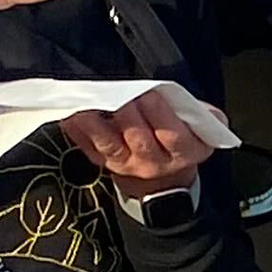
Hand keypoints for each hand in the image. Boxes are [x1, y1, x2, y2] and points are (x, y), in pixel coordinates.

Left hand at [60, 97, 219, 198]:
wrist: (163, 180)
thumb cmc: (181, 141)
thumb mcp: (201, 130)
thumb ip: (200, 114)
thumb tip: (188, 100)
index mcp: (183, 153)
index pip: (172, 135)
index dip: (160, 114)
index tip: (149, 93)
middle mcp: (153, 162)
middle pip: (138, 139)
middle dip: (127, 113)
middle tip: (118, 91)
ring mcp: (125, 164)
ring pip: (109, 144)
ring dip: (95, 123)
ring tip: (86, 102)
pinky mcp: (103, 162)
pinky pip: (88, 146)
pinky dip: (77, 130)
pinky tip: (70, 114)